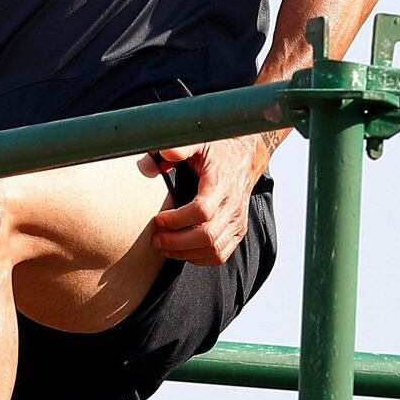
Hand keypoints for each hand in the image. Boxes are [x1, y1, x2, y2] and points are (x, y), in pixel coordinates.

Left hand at [145, 134, 270, 265]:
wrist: (244, 158)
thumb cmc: (216, 151)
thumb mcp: (199, 141)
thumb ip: (180, 147)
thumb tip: (163, 154)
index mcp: (220, 184)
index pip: (202, 211)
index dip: (177, 220)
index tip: (158, 220)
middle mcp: (232, 206)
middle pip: (207, 236)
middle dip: (176, 242)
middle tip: (155, 239)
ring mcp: (237, 221)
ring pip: (214, 250)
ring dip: (185, 253)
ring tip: (163, 246)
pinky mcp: (237, 232)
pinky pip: (220, 255)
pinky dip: (199, 258)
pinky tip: (181, 251)